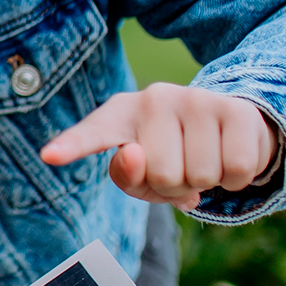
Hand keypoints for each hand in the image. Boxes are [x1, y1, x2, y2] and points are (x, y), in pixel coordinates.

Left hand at [38, 84, 279, 209]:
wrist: (229, 126)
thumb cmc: (173, 155)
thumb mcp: (144, 174)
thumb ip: (129, 177)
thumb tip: (134, 156)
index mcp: (119, 116)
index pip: (92, 133)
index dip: (71, 146)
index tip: (49, 157)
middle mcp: (154, 98)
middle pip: (162, 175)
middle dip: (176, 187)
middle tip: (182, 167)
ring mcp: (195, 99)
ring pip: (200, 176)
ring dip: (207, 183)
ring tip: (204, 159)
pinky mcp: (236, 109)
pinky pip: (236, 170)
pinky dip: (235, 179)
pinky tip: (227, 156)